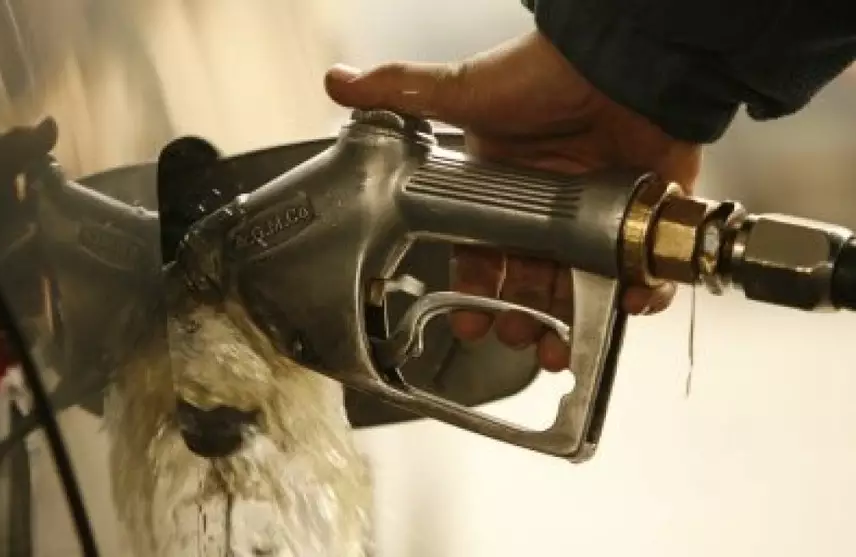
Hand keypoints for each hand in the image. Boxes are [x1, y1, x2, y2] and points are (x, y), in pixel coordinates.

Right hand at [324, 31, 701, 370]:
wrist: (620, 62)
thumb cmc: (545, 74)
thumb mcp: (465, 91)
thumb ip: (403, 91)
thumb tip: (339, 81)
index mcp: (499, 187)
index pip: (479, 254)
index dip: (474, 291)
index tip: (469, 322)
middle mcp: (544, 207)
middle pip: (527, 282)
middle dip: (520, 319)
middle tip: (517, 337)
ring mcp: (594, 214)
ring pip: (579, 289)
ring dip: (571, 325)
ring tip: (560, 347)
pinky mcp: (641, 216)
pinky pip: (641, 272)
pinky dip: (639, 297)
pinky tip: (626, 305)